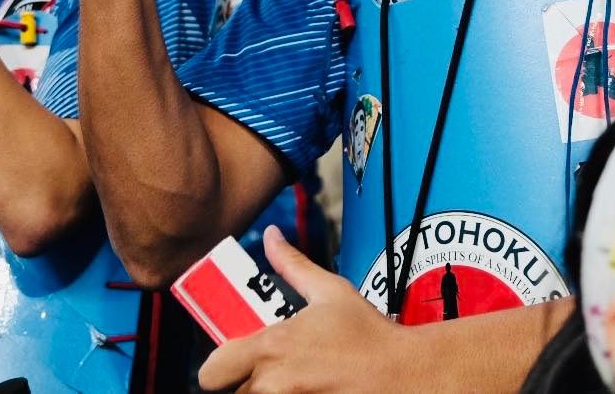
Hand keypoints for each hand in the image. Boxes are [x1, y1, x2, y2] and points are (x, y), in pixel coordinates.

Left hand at [199, 226, 408, 392]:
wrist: (403, 374)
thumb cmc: (368, 335)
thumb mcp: (330, 291)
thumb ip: (292, 265)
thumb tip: (271, 237)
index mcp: (272, 348)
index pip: (211, 372)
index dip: (220, 365)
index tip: (236, 358)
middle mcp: (272, 384)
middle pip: (231, 391)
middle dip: (244, 381)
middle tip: (270, 369)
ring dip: (267, 391)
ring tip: (293, 380)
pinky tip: (309, 389)